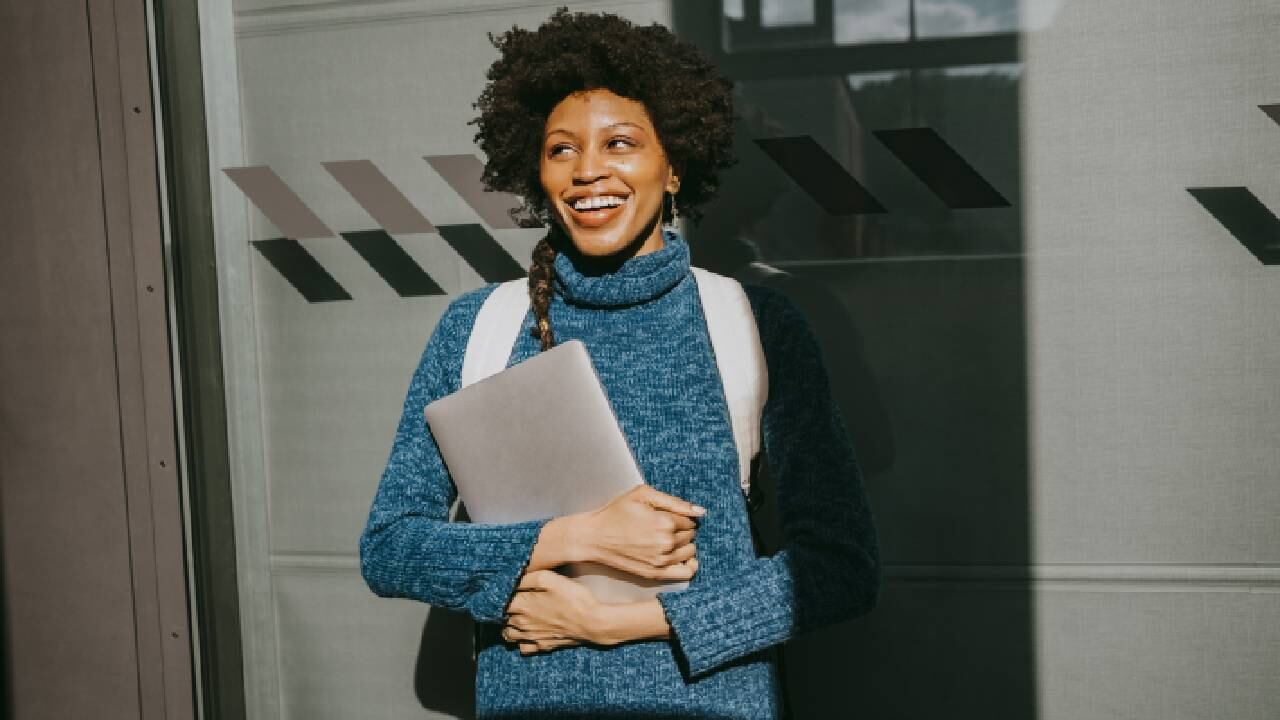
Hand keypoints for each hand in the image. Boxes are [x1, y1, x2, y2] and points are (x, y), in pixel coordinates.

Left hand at [502, 569, 600, 654]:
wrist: (592, 622)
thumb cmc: (573, 598)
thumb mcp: (550, 579)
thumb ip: (527, 578)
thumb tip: (512, 580)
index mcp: (521, 606)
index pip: (498, 602)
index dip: (500, 595)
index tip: (505, 589)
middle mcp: (522, 623)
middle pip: (501, 618)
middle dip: (503, 610)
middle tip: (512, 600)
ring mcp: (531, 637)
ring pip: (508, 635)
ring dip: (508, 626)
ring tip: (516, 617)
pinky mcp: (542, 646)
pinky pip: (523, 648)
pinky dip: (521, 642)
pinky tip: (528, 633)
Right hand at [579, 484, 704, 580]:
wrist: (594, 537)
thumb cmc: (616, 513)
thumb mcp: (643, 495)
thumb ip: (675, 502)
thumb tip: (701, 511)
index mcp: (664, 522)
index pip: (690, 520)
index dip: (681, 516)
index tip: (669, 516)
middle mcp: (666, 543)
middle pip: (691, 535)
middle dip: (683, 529)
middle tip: (666, 526)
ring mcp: (661, 561)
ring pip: (690, 551)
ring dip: (684, 544)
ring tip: (668, 539)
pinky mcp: (655, 574)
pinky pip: (686, 572)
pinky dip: (688, 564)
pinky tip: (679, 556)